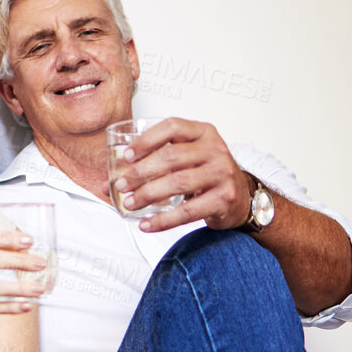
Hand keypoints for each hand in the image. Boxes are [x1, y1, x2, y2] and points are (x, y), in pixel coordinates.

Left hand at [110, 118, 252, 232]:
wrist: (242, 197)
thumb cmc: (207, 174)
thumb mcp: (189, 157)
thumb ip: (157, 160)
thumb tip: (109, 181)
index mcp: (204, 132)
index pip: (172, 127)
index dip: (146, 140)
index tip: (127, 156)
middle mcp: (215, 149)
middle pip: (171, 157)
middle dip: (141, 172)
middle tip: (121, 184)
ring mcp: (222, 174)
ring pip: (177, 183)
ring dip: (148, 195)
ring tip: (130, 203)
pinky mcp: (223, 199)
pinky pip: (187, 211)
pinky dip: (163, 220)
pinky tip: (146, 224)